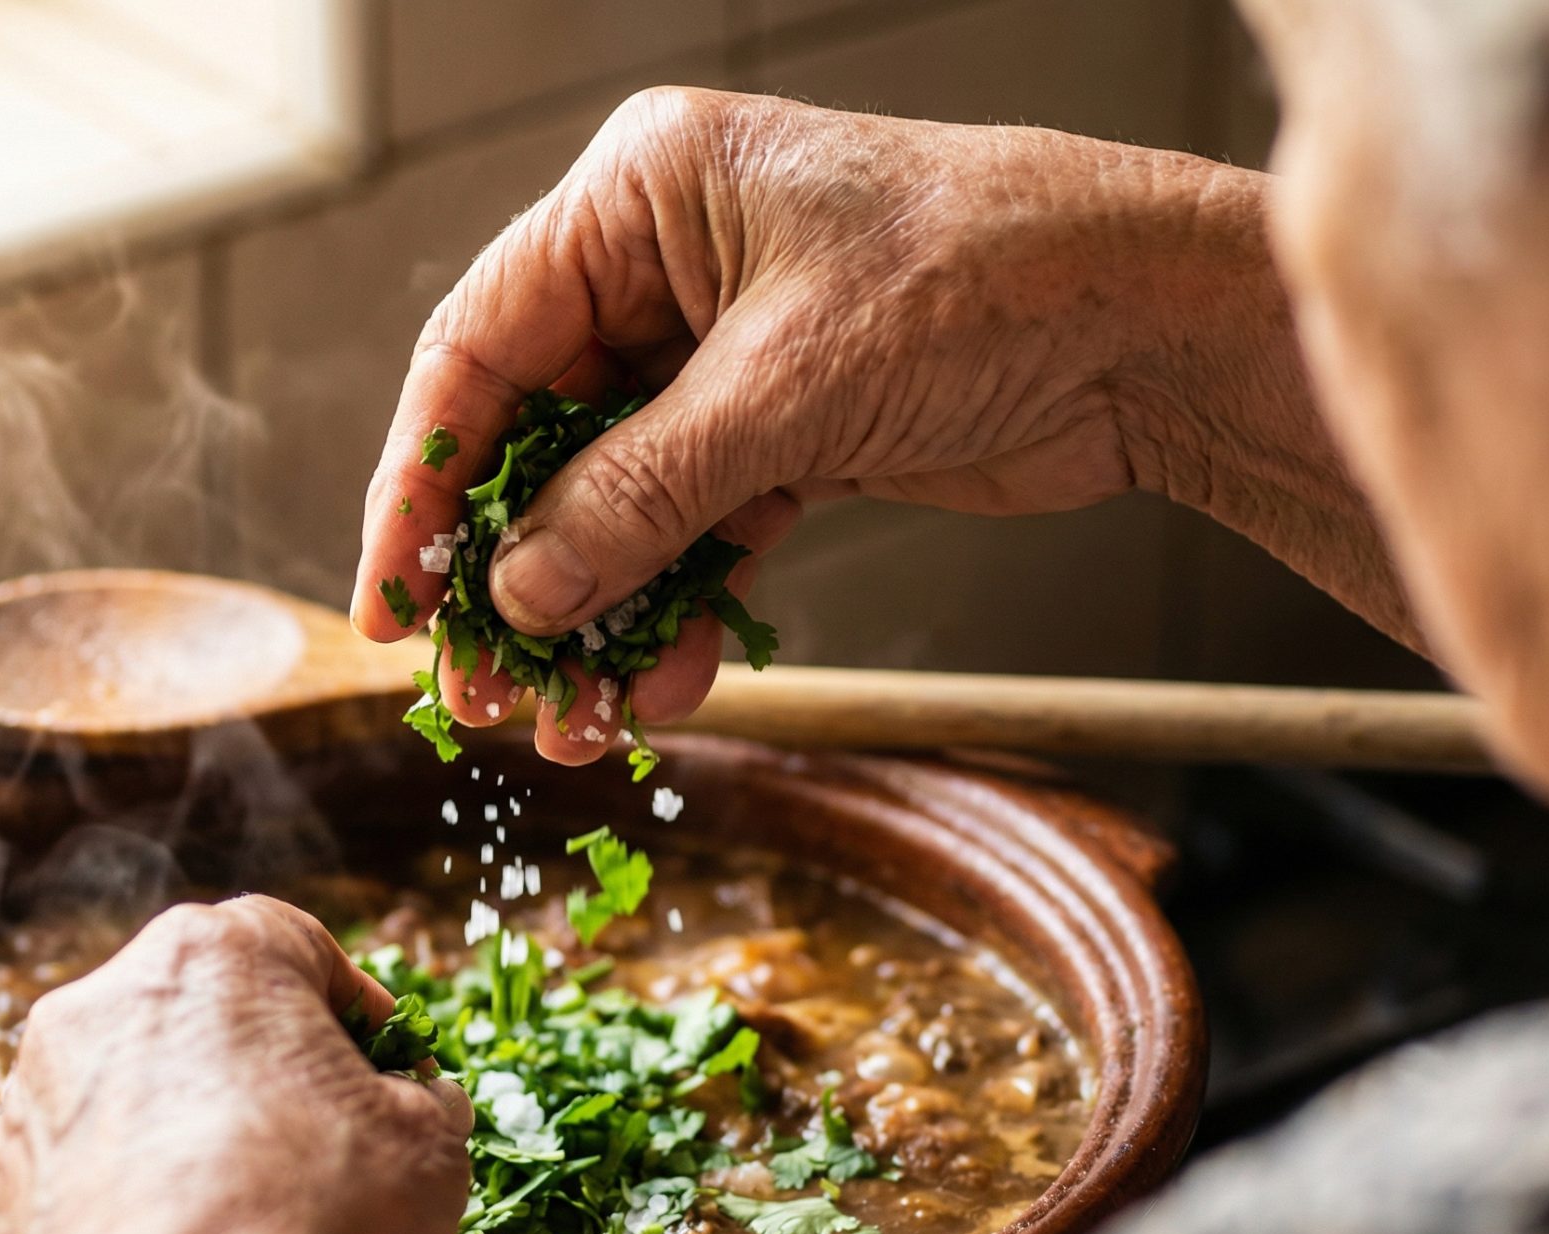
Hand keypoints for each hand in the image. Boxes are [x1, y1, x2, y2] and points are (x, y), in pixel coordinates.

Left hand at [0, 897, 471, 1233]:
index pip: (291, 941)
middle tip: (322, 1135)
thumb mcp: (430, 1148)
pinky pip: (74, 1179)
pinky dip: (123, 1205)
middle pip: (198, 1011)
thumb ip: (420, 1100)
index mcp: (209, 960)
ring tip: (248, 1214)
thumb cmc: (311, 1233)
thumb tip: (415, 1102)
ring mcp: (28, 1103)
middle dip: (261, 1064)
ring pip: (127, 1092)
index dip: (350, 1002)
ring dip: (185, 1131)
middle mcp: (98, 1007)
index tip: (384, 1060)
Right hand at [352, 87, 1244, 762]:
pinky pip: (698, 531)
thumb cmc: (986, 281)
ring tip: (567, 722)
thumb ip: (641, 492)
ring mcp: (728, 354)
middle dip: (509, 572)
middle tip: (479, 690)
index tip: (394, 598)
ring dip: (590, 614)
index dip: (425, 480)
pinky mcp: (788, 432)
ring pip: (616, 500)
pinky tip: (657, 689)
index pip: (480, 346)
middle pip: (539, 435)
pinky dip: (677, 611)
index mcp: (641, 196)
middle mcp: (669, 265)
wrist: (1154, 328)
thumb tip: (519, 589)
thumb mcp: (787, 389)